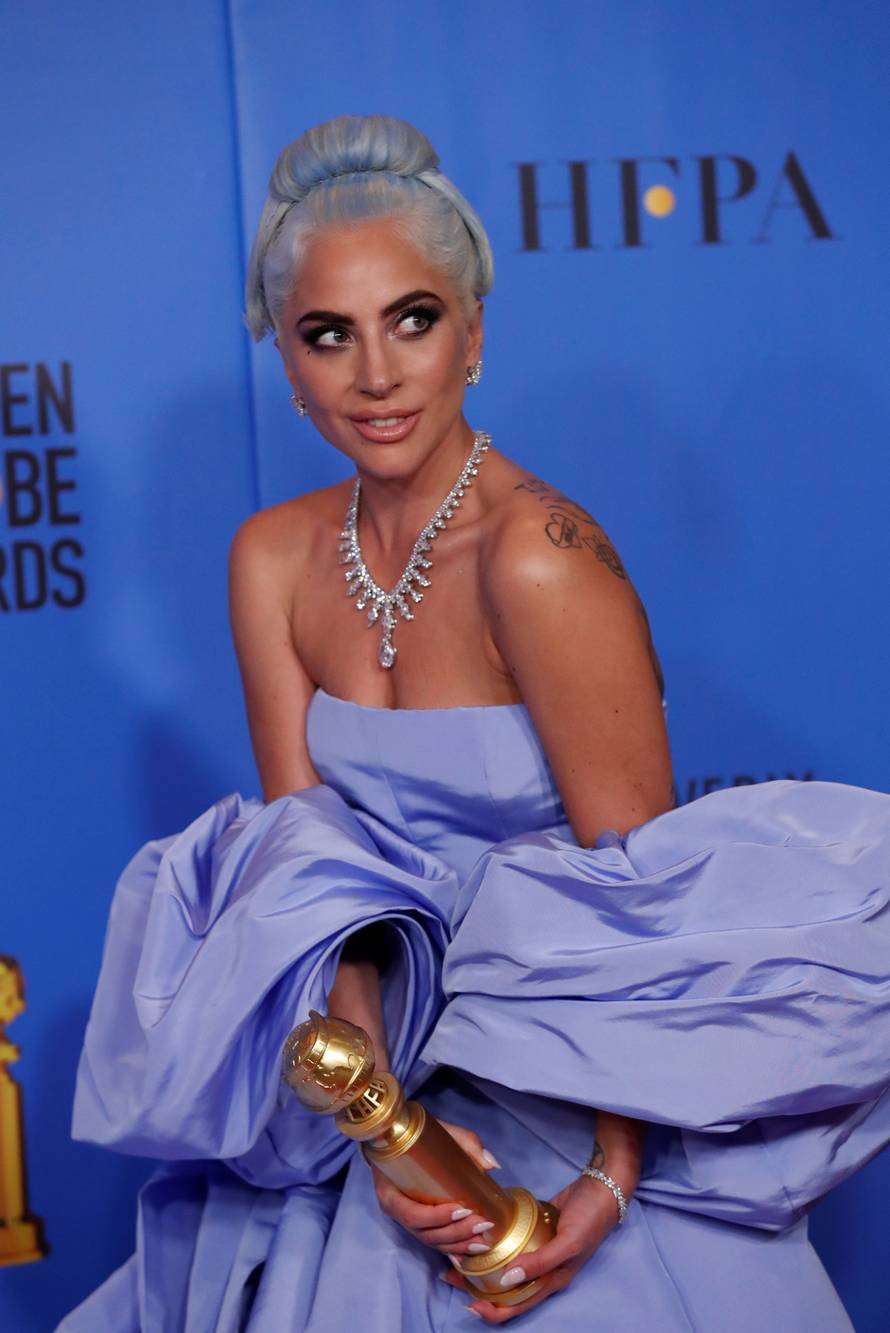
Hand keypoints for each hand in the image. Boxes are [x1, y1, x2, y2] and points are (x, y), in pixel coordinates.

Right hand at [371, 1119, 500, 1257]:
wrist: (397, 1140)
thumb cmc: (415, 1137)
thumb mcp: (438, 1131)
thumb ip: (465, 1142)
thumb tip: (491, 1164)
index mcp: (390, 1191)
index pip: (412, 1215)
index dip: (437, 1217)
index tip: (462, 1208)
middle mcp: (397, 1211)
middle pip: (425, 1233)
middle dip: (456, 1233)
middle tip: (482, 1223)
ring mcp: (408, 1221)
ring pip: (432, 1242)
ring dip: (459, 1245)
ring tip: (483, 1240)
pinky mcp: (420, 1224)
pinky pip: (436, 1242)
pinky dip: (455, 1249)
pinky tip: (474, 1249)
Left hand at [440, 1172, 623, 1322]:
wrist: (602, 1188)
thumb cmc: (589, 1220)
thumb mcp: (568, 1244)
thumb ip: (541, 1263)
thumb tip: (507, 1280)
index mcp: (552, 1281)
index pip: (517, 1306)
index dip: (493, 1312)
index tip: (468, 1304)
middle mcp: (542, 1270)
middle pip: (505, 1288)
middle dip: (477, 1287)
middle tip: (450, 1274)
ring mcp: (537, 1250)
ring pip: (504, 1264)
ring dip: (482, 1263)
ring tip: (458, 1254)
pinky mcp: (534, 1230)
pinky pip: (511, 1242)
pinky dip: (494, 1242)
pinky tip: (478, 1233)